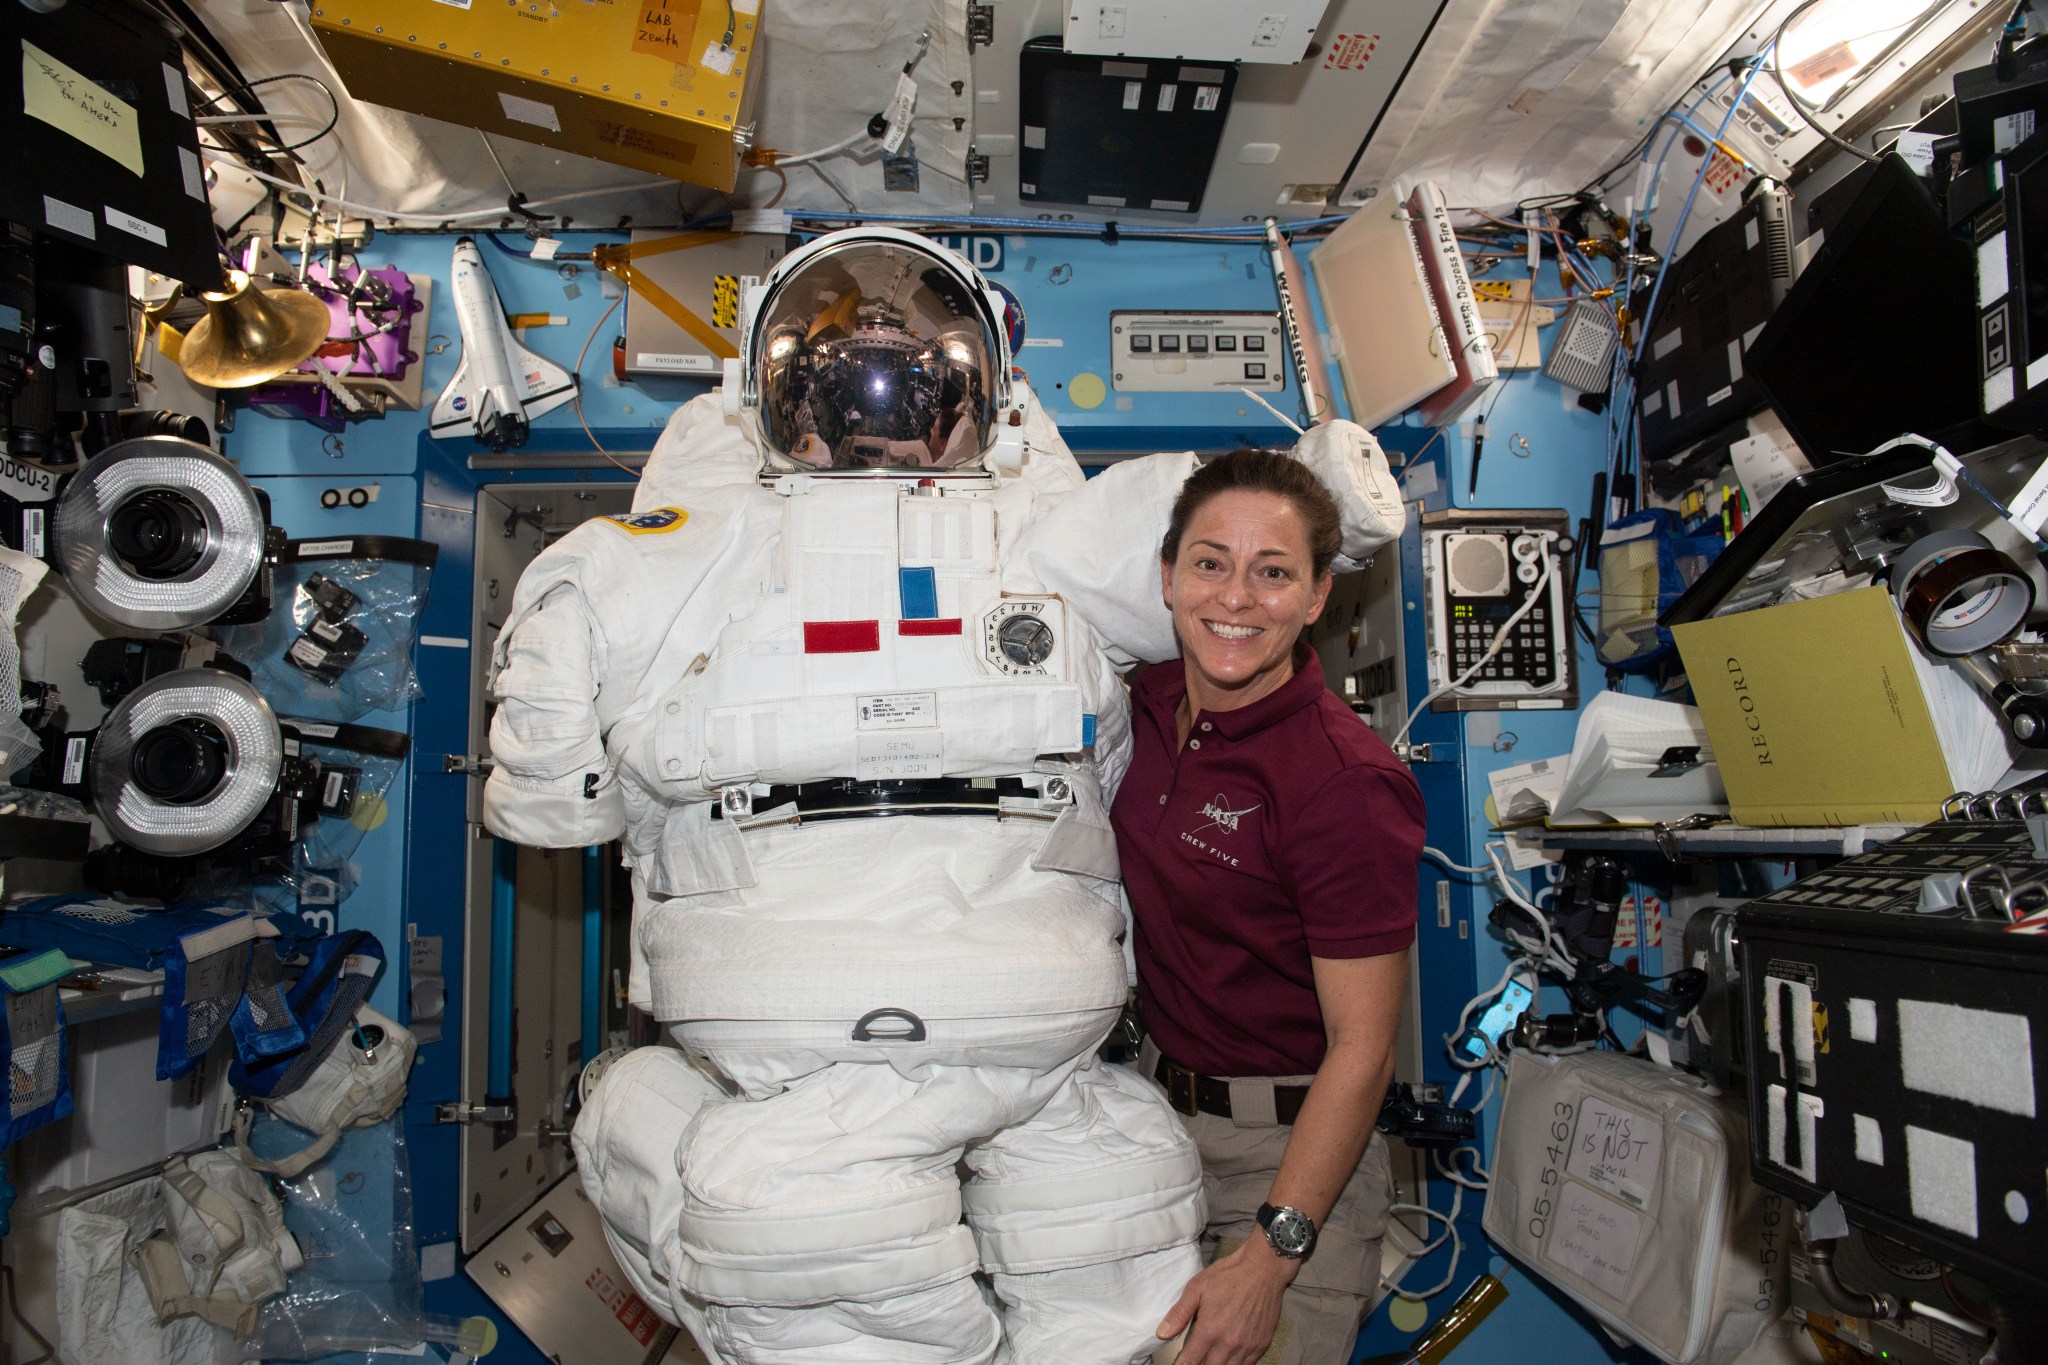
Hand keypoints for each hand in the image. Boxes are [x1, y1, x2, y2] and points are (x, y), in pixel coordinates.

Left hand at [1156, 1235, 1300, 1364]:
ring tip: (1210, 1358)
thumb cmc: (1229, 1275)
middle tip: (1194, 1358)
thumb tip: (1162, 1334)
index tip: (1179, 1364)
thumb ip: (1179, 1313)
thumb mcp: (1197, 1288)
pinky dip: (1235, 1364)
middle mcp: (1229, 1343)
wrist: (1264, 1269)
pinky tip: (1227, 1358)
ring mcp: (1247, 1346)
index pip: (1191, 1361)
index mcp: (1210, 1330)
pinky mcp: (1261, 1345)